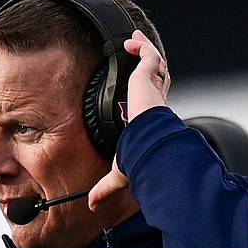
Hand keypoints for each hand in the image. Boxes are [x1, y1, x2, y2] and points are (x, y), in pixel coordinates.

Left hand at [89, 30, 169, 209]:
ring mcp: (152, 89)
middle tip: (140, 57)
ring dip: (144, 52)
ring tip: (133, 41)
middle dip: (149, 68)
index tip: (141, 89)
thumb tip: (91, 206)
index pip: (154, 103)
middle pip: (156, 80)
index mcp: (151, 120)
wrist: (151, 147)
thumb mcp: (120, 172)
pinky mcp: (148, 78)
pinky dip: (141, 47)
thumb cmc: (143, 159)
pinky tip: (130, 42)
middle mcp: (155, 103)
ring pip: (154, 65)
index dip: (150, 93)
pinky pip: (148, 56)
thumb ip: (106, 186)